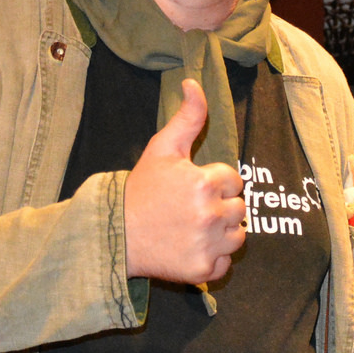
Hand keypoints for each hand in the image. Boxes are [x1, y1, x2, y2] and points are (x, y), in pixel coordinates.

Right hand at [124, 78, 244, 282]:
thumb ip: (186, 118)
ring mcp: (208, 244)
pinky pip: (226, 264)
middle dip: (220, 207)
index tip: (191, 188)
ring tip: (191, 228)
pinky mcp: (203, 270)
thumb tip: (193, 82)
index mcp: (204, 182)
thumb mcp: (161, 149)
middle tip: (189, 210)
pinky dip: (212, 259)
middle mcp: (210, 214)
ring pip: (238, 236)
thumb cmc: (140, 190)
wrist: (114, 234)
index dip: (214, 182)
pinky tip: (190, 248)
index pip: (234, 180)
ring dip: (221, 233)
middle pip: (240, 209)